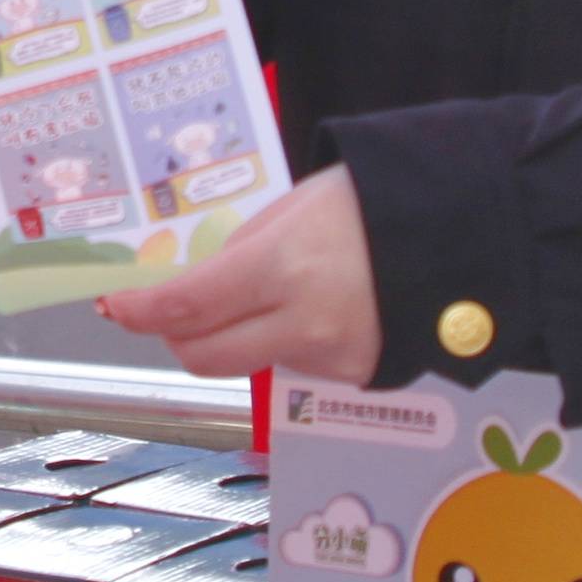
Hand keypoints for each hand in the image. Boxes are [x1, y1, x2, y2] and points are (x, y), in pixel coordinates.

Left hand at [108, 168, 382, 383]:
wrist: (464, 240)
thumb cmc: (377, 205)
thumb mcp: (298, 206)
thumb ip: (244, 245)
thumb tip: (198, 278)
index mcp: (281, 267)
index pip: (186, 306)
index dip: (140, 311)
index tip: (116, 305)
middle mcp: (300, 324)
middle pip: (204, 355)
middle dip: (176, 335)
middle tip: (171, 309)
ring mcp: (328, 358)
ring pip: (248, 360)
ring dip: (235, 336)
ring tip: (268, 292)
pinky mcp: (352, 377)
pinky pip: (293, 365)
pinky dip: (284, 341)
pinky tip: (315, 307)